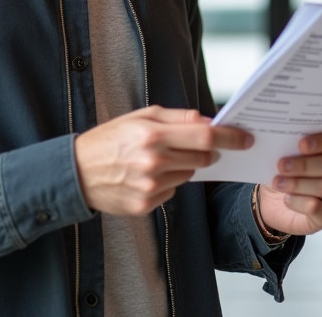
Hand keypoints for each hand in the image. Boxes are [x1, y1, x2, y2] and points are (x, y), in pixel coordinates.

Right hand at [74, 106, 252, 215]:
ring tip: (157, 159)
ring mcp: (150, 187)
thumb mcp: (140, 116)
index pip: (205, 135)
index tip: (245, 138)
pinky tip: (145, 175)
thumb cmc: (109, 139)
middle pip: (203, 157)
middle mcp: (154, 162)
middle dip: (207, 150)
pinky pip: (172, 192)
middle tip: (194, 144)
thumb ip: (177, 117)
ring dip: (183, 165)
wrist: (76, 172)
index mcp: (153, 135)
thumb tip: (208, 119)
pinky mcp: (145, 205)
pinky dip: (167, 183)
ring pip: (188, 174)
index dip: (230, 137)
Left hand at [258, 128, 321, 236]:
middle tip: (282, 165)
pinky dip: (299, 202)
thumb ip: (279, 140)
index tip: (302, 144)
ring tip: (278, 182)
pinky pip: (318, 208)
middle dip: (304, 165)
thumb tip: (267, 134)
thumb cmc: (282, 171)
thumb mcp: (279, 152)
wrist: (272, 201)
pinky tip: (287, 199)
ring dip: (297, 184)